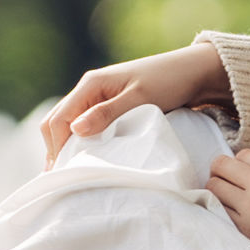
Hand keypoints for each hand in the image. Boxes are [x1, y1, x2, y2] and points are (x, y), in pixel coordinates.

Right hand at [36, 40, 232, 163]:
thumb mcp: (139, 98)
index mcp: (91, 84)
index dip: (57, 147)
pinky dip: (80, 142)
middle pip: (57, 121)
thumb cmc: (169, 81)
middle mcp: (89, 89)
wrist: (193, 72)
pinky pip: (84, 125)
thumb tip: (74, 130)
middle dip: (56, 148)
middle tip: (64, 177)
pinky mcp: (108, 107)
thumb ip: (106, 113)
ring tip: (72, 172)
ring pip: (68, 124)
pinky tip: (86, 158)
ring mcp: (97, 98)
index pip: (59, 119)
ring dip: (66, 146)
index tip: (65, 173)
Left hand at [208, 148, 249, 249]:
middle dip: (221, 172)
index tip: (243, 173)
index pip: (242, 154)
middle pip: (221, 166)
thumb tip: (241, 167)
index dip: (240, 163)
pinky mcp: (245, 228)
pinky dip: (222, 209)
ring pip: (214, 187)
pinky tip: (233, 212)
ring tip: (229, 197)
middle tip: (227, 181)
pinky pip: (220, 210)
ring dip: (218, 190)